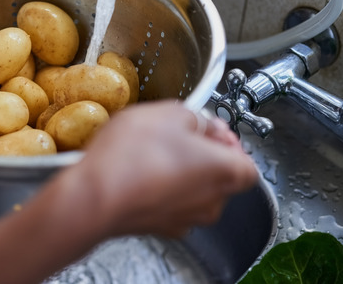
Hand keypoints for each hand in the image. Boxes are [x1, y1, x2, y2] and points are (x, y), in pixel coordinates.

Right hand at [68, 99, 258, 238]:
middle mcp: (211, 202)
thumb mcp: (169, 113)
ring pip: (193, 192)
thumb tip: (200, 124)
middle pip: (220, 177)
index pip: (248, 163)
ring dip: (179, 172)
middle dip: (203, 155)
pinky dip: (159, 188)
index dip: (230, 143)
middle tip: (177, 135)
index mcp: (225, 172)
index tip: (208, 128)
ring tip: (151, 151)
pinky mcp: (158, 228)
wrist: (94, 197)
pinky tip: (137, 171)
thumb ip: (196, 117)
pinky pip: (168, 203)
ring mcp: (184, 219)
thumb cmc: (133, 156)